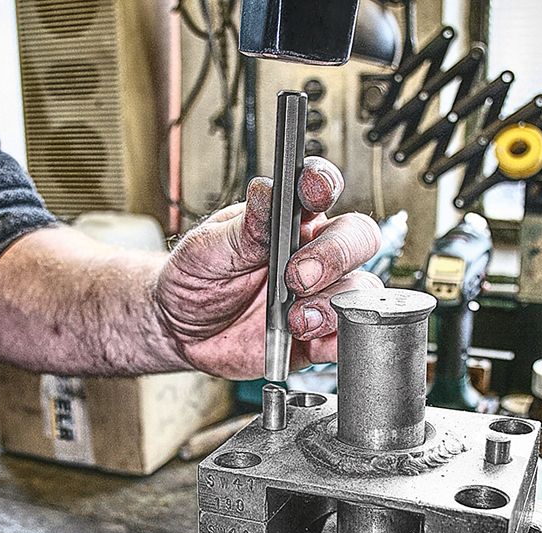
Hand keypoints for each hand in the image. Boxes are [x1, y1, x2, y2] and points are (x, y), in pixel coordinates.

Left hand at [156, 157, 382, 379]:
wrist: (182, 330)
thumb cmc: (196, 279)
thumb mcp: (207, 249)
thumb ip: (243, 229)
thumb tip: (266, 191)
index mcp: (287, 221)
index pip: (320, 189)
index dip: (325, 184)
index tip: (314, 190)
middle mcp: (312, 253)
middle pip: (358, 238)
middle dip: (335, 255)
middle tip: (297, 276)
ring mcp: (319, 295)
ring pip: (360, 289)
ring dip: (332, 303)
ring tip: (295, 319)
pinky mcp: (317, 334)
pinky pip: (345, 336)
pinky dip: (336, 339)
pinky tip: (309, 339)